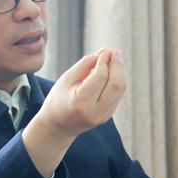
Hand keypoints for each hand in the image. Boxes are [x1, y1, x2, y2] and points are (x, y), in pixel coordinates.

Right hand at [22, 48, 125, 177]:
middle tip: (115, 52)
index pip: (100, 77)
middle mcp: (94, 112)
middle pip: (116, 85)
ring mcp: (102, 116)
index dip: (105, 61)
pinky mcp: (107, 116)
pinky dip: (117, 81)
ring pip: (120, 90)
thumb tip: (105, 51)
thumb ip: (86, 64)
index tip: (105, 51)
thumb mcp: (67, 79)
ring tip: (114, 59)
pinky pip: (117, 95)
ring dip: (120, 72)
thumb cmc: (59, 98)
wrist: (57, 126)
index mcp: (81, 102)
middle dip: (118, 65)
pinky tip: (112, 71)